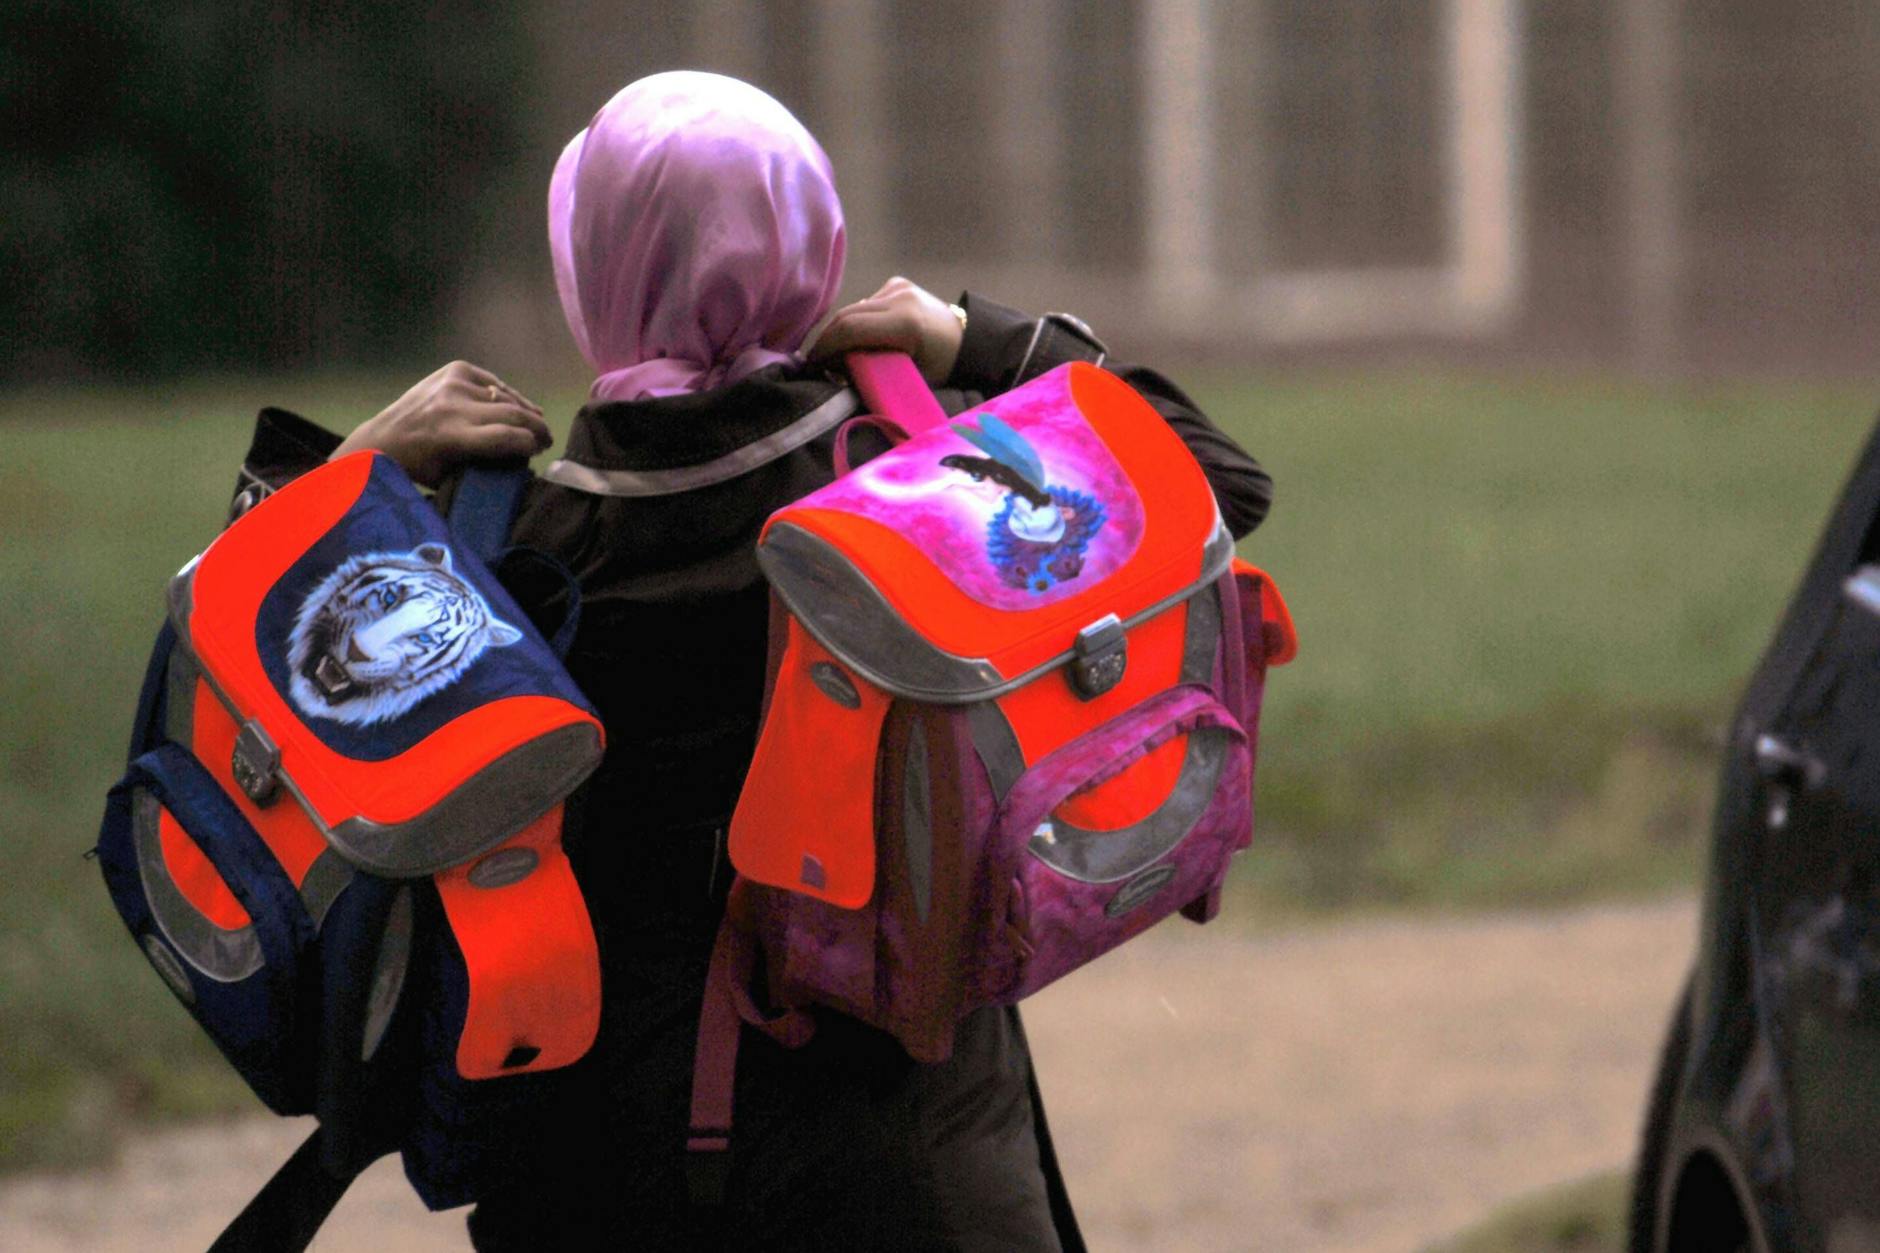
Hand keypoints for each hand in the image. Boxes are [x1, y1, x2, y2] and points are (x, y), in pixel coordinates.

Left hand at [331, 361, 550, 486]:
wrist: (384, 437)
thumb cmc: (419, 467)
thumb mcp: (453, 476)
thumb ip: (487, 465)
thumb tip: (523, 457)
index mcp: (453, 436)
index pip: (508, 437)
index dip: (531, 444)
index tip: (541, 451)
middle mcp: (455, 405)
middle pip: (513, 413)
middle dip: (536, 427)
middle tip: (546, 439)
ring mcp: (454, 383)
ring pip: (506, 396)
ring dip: (525, 410)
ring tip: (535, 422)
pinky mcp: (454, 370)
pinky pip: (492, 382)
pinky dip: (506, 395)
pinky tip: (513, 406)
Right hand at [806, 276, 963, 382]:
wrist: (970, 340)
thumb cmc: (943, 368)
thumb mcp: (909, 377)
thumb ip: (872, 372)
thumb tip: (835, 371)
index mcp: (905, 323)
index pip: (850, 328)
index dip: (826, 346)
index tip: (813, 365)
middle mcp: (900, 298)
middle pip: (847, 315)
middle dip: (827, 339)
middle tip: (815, 362)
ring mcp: (898, 287)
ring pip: (854, 308)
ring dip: (840, 330)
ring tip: (834, 354)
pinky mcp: (897, 284)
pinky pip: (866, 303)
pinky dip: (857, 320)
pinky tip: (859, 338)